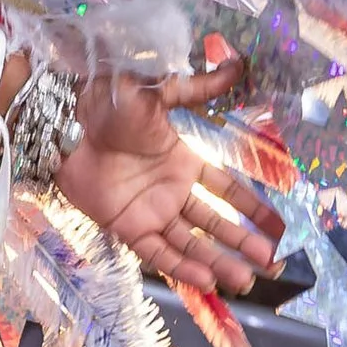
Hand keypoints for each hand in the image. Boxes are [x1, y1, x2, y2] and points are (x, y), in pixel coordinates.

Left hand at [54, 63, 279, 293]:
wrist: (66, 123)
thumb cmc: (110, 105)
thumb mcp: (158, 93)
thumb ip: (197, 87)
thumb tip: (238, 66)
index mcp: (183, 162)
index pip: (227, 190)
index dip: (252, 210)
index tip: (280, 231)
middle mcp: (171, 190)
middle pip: (213, 223)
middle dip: (242, 243)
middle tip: (272, 264)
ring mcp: (149, 210)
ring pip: (190, 242)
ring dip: (217, 261)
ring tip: (245, 280)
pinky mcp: (125, 226)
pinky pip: (158, 251)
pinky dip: (181, 267)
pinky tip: (207, 281)